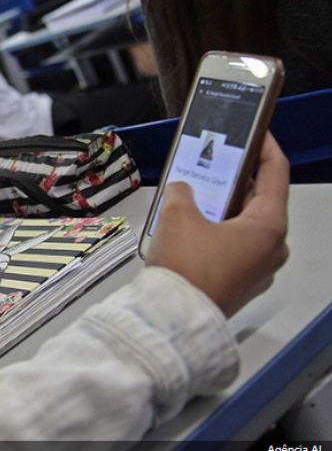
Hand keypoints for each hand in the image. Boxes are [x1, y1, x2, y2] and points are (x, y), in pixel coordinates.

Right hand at [147, 133, 289, 316]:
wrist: (174, 317)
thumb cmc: (187, 272)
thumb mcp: (177, 214)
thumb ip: (182, 191)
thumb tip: (182, 190)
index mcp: (270, 227)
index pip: (276, 173)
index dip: (265, 147)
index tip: (258, 132)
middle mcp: (272, 249)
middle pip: (260, 200)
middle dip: (236, 180)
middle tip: (216, 163)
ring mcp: (257, 269)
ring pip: (245, 226)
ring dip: (223, 208)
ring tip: (196, 195)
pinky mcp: (239, 283)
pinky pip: (233, 248)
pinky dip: (216, 233)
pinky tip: (191, 227)